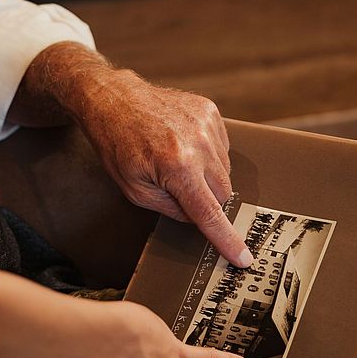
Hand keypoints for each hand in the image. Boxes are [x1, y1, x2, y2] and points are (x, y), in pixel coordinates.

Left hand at [77, 68, 252, 266]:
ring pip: (224, 170)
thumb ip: (171, 209)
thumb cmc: (117, 144)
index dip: (227, 239)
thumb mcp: (135, 189)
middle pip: (222, 193)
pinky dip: (207, 153)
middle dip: (205, 199)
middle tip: (177, 188)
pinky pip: (222, 146)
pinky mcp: (209, 110)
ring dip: (206, 175)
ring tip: (175, 160)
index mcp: (177, 166)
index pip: (209, 213)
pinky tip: (183, 145)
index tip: (243, 258)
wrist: (113, 99)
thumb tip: (197, 217)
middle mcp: (198, 143)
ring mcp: (206, 123)